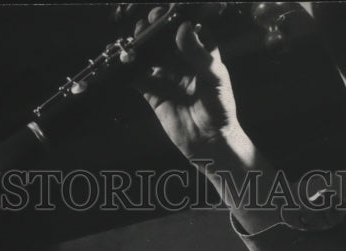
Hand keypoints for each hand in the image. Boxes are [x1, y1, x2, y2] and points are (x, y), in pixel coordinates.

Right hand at [135, 7, 243, 161]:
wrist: (209, 141)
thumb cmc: (220, 107)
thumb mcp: (214, 77)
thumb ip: (199, 53)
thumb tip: (184, 28)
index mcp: (201, 52)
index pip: (186, 28)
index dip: (174, 19)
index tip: (164, 13)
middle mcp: (182, 62)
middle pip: (163, 40)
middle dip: (152, 30)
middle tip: (145, 25)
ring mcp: (167, 77)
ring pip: (149, 57)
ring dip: (139, 48)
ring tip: (132, 43)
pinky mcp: (154, 95)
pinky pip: (140, 79)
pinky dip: (131, 71)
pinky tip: (125, 64)